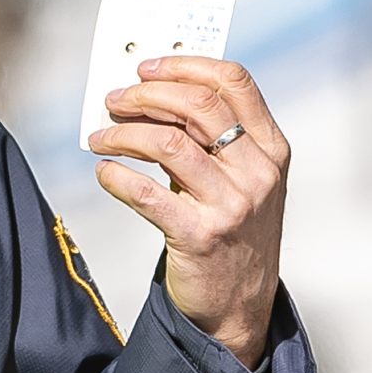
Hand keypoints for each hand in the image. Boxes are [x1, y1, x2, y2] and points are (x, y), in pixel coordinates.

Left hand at [88, 56, 289, 366]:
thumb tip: (153, 98)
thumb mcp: (243, 180)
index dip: (185, 65)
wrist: (239, 307)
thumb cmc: (235, 235)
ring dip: (123, 133)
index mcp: (271, 149)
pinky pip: (146, 193)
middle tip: (114, 100)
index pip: (234, 83)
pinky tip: (105, 172)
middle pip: (198, 105)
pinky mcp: (200, 235)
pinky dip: (116, 176)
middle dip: (146, 95)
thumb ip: (214, 140)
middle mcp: (257, 172)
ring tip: (100, 137)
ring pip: (167, 143)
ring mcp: (232, 205)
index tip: (148, 68)